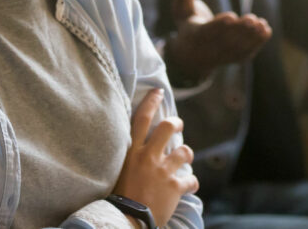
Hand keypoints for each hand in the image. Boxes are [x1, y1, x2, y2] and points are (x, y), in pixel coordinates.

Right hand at [114, 89, 199, 226]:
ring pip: (185, 151)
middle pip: (168, 127)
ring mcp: (163, 171)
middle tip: (177, 125)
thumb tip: (133, 147)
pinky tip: (189, 187)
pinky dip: (191, 184)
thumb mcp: (117, 171)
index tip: (158, 92)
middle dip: (176, 123)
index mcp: (131, 152)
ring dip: (187, 155)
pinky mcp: (174, 187)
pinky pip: (191, 180)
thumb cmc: (116, 198)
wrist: (124, 220)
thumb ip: (128, 157)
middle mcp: (148, 157)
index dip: (152, 102)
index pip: (142, 119)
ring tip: (185, 160)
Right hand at [164, 0, 271, 80]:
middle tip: (252, 19)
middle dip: (239, 30)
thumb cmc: (188, 23)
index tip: (231, 16)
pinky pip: (245, 54)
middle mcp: (206, 50)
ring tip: (261, 24)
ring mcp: (221, 57)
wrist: (191, 54)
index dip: (218, 25)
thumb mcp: (182, 7)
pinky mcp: (233, 59)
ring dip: (250, 37)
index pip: (205, 32)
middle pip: (224, 42)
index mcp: (193, 36)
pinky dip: (257, 44)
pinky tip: (266, 30)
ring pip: (236, 49)